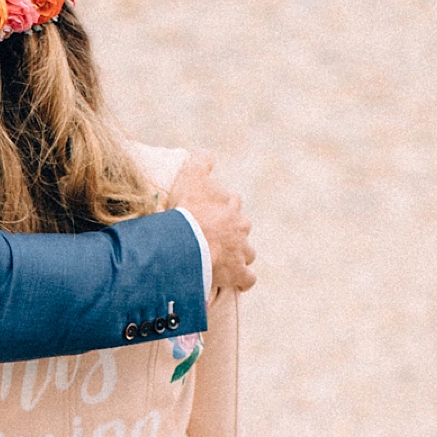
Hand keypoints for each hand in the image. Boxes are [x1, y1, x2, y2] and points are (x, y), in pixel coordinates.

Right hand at [166, 152, 255, 294]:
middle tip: (213, 237)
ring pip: (247, 252)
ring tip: (223, 260)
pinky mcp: (238, 272)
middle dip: (232, 232)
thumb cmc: (188, 210)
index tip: (209, 214)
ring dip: (239, 255)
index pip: (232, 203)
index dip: (221, 208)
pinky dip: (242, 280)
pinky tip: (235, 282)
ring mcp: (241, 251)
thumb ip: (200, 161)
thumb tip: (207, 153)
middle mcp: (241, 226)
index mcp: (231, 205)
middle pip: (241, 227)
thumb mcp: (191, 177)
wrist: (188, 242)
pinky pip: (247, 278)